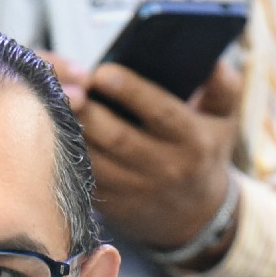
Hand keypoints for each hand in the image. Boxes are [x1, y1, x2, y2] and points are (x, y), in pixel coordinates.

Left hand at [44, 53, 243, 253]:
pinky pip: (82, 177)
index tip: (102, 71)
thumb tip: (211, 59)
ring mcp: (136, 191)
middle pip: (117, 137)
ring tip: (52, 103)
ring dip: (69, 131)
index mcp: (193, 141)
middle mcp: (165, 169)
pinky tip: (50, 131)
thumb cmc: (204, 151)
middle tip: (64, 84)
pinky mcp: (113, 206)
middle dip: (88, 109)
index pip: (159, 112)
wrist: (197, 216)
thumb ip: (223, 85)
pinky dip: (64, 154)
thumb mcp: (225, 120)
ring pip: (94, 159)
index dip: (129, 90)